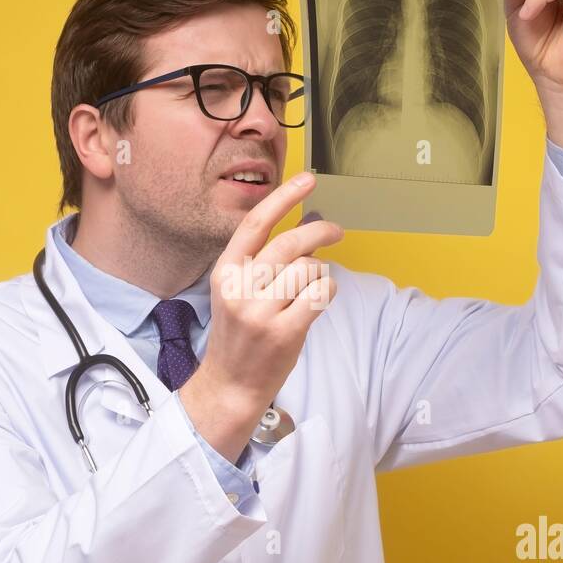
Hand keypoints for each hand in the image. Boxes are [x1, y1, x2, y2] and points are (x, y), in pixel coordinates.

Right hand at [179, 172, 343, 462]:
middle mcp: (240, 288)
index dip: (284, 197)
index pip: (256, 223)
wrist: (231, 383)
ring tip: (312, 286)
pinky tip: (319, 299)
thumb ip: (267, 261)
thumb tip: (309, 227)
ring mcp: (261, 312)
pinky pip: (320, 294)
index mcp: (225, 272)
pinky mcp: (284, 332)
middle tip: (336, 230)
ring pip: (309, 269)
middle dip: (321, 230)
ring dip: (320, 272)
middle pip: (290, 243)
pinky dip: (327, 291)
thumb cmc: (241, 334)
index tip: (307, 179)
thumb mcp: (239, 291)